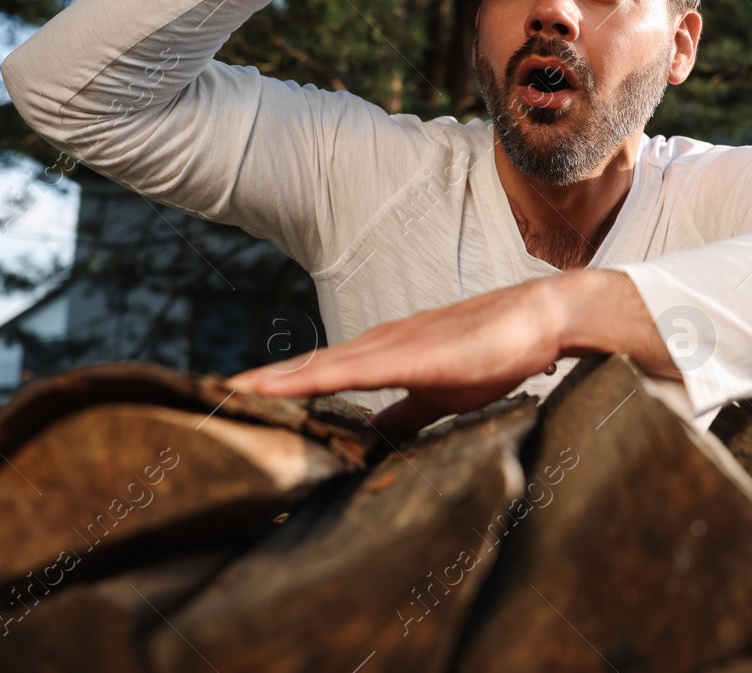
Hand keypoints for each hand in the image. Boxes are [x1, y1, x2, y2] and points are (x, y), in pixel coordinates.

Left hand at [226, 269, 681, 437]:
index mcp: (384, 355)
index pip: (320, 376)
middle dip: (259, 386)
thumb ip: (409, 414)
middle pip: (306, 369)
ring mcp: (390, 345)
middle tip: (210, 399)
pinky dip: (305, 380)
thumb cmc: (497, 350)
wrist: (541, 317)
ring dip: (271, 382)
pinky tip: (275, 388)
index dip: (278, 390)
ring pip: (316, 367)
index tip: (235, 404)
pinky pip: (345, 371)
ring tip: (227, 394)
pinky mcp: (408, 354)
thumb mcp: (442, 394)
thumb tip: (380, 435)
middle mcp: (378, 345)